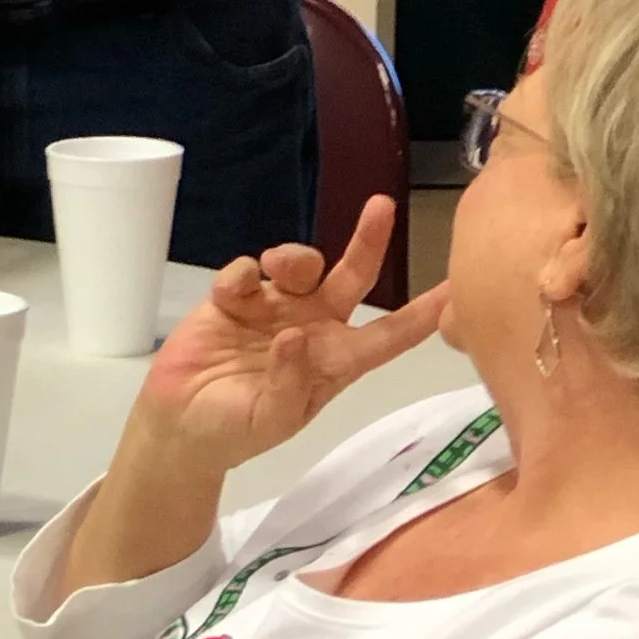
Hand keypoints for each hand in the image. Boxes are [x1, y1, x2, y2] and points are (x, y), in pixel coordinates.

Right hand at [143, 202, 442, 476]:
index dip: (422, 314)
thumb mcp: (271, 420)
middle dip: (368, 241)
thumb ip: (289, 383)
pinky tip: (229, 294)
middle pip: (350, 277)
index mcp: (334, 361)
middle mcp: (312, 325)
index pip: (388, 336)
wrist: (180, 424)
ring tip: (273, 268)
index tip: (457, 290)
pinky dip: (241, 275)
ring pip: (300, 264)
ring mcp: (273, 307)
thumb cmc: (236, 431)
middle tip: (382, 206)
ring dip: (293, 257)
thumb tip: (296, 336)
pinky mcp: (234, 298)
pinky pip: (247, 271)